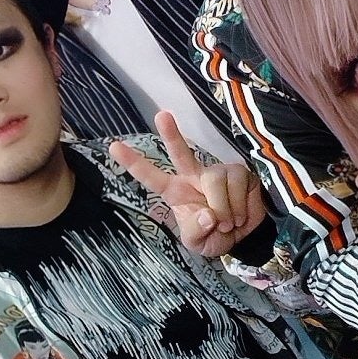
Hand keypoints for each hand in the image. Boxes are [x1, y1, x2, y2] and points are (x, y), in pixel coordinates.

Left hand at [109, 111, 265, 258]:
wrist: (243, 238)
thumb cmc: (212, 237)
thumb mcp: (198, 243)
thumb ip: (196, 232)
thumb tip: (208, 216)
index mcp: (175, 191)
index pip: (151, 176)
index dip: (133, 163)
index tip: (114, 147)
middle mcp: (193, 176)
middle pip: (180, 152)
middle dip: (171, 133)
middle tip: (161, 115)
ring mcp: (217, 172)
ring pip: (215, 180)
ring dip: (223, 209)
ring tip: (228, 224)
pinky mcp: (239, 173)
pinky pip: (237, 184)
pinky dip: (239, 207)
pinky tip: (240, 216)